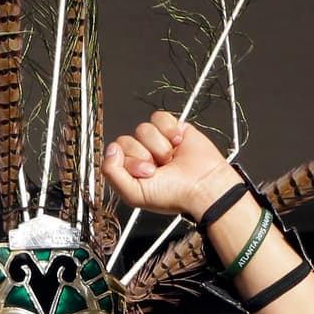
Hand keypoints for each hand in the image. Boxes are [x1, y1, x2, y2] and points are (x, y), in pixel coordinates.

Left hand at [101, 111, 232, 219]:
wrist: (203, 186)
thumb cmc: (174, 195)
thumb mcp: (134, 194)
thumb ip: (112, 173)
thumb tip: (111, 149)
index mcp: (130, 171)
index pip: (115, 153)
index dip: (130, 161)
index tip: (147, 173)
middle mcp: (142, 155)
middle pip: (127, 139)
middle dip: (144, 154)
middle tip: (159, 168)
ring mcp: (157, 141)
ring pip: (143, 129)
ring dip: (159, 145)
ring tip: (171, 158)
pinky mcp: (172, 129)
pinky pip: (158, 117)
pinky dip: (169, 130)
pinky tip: (177, 143)